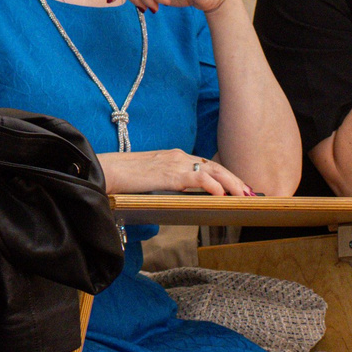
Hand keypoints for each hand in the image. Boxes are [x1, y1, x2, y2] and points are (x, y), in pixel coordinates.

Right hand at [99, 149, 253, 196]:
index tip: (239, 186)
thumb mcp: (150, 177)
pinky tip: (220, 194)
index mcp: (172, 156)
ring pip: (211, 171)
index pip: (206, 164)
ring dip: (230, 183)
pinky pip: (197, 178)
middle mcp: (176, 156)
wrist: (102, 170)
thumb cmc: (121, 176)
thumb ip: (168, 181)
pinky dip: (212, 186)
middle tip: (249, 193)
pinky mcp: (167, 174)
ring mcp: (173, 163)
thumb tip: (180, 195)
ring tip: (243, 195)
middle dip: (234, 179)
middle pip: (214, 166)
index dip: (225, 175)